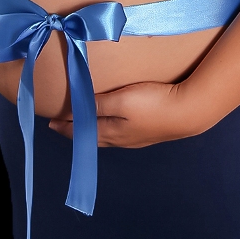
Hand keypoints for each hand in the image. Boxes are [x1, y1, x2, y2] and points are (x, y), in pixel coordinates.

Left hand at [48, 80, 203, 147]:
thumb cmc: (152, 104)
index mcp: (112, 132)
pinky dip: (107, 131)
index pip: (82, 131)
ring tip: (85, 126)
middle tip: (62, 126)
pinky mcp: (149, 133)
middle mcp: (122, 139)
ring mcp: (136, 138)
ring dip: (92, 132)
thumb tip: (73, 110)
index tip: (51, 123)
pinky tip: (114, 126)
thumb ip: (98, 103)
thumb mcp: (122, 99)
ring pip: (107, 137)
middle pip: (93, 137)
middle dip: (76, 132)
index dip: (66, 127)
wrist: (188, 112)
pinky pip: (119, 135)